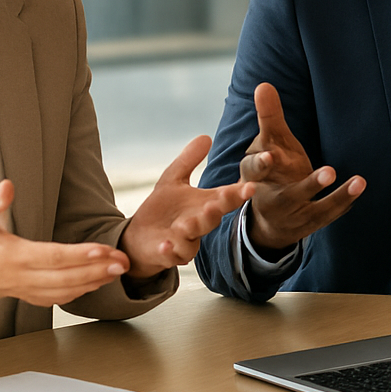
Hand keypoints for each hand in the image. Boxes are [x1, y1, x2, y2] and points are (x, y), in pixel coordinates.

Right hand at [0, 180, 129, 336]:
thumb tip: (7, 185)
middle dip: (97, 271)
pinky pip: (57, 298)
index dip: (79, 255)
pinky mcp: (27, 295)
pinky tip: (98, 283)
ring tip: (119, 271)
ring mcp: (25, 289)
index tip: (104, 250)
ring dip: (93, 282)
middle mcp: (21, 277)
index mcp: (12, 257)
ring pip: (65, 291)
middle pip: (65, 278)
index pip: (52, 258)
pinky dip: (79, 292)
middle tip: (124, 263)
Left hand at [121, 135, 255, 277]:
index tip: (250, 186)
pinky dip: (170, 252)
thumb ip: (189, 160)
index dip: (239, 193)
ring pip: (194, 238)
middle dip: (215, 212)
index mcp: (205, 204)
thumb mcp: (173, 180)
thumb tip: (206, 136)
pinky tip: (165, 245)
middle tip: (214, 206)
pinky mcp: (170, 253)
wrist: (140, 238)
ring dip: (191, 231)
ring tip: (185, 224)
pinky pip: (174, 255)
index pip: (227, 198)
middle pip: (213, 218)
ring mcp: (186, 240)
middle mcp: (199, 223)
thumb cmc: (162, 209)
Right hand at [239, 83, 364, 254]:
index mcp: (255, 178)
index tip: (270, 157)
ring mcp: (294, 215)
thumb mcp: (270, 144)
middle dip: (308, 186)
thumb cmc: (272, 171)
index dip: (260, 164)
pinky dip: (345, 200)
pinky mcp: (311, 223)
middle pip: (287, 196)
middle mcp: (273, 200)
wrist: (271, 220)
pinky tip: (359, 186)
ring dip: (334, 195)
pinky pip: (329, 213)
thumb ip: (269, 117)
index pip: (253, 171)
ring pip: (313, 207)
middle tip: (329, 172)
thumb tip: (263, 84)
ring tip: (354, 179)